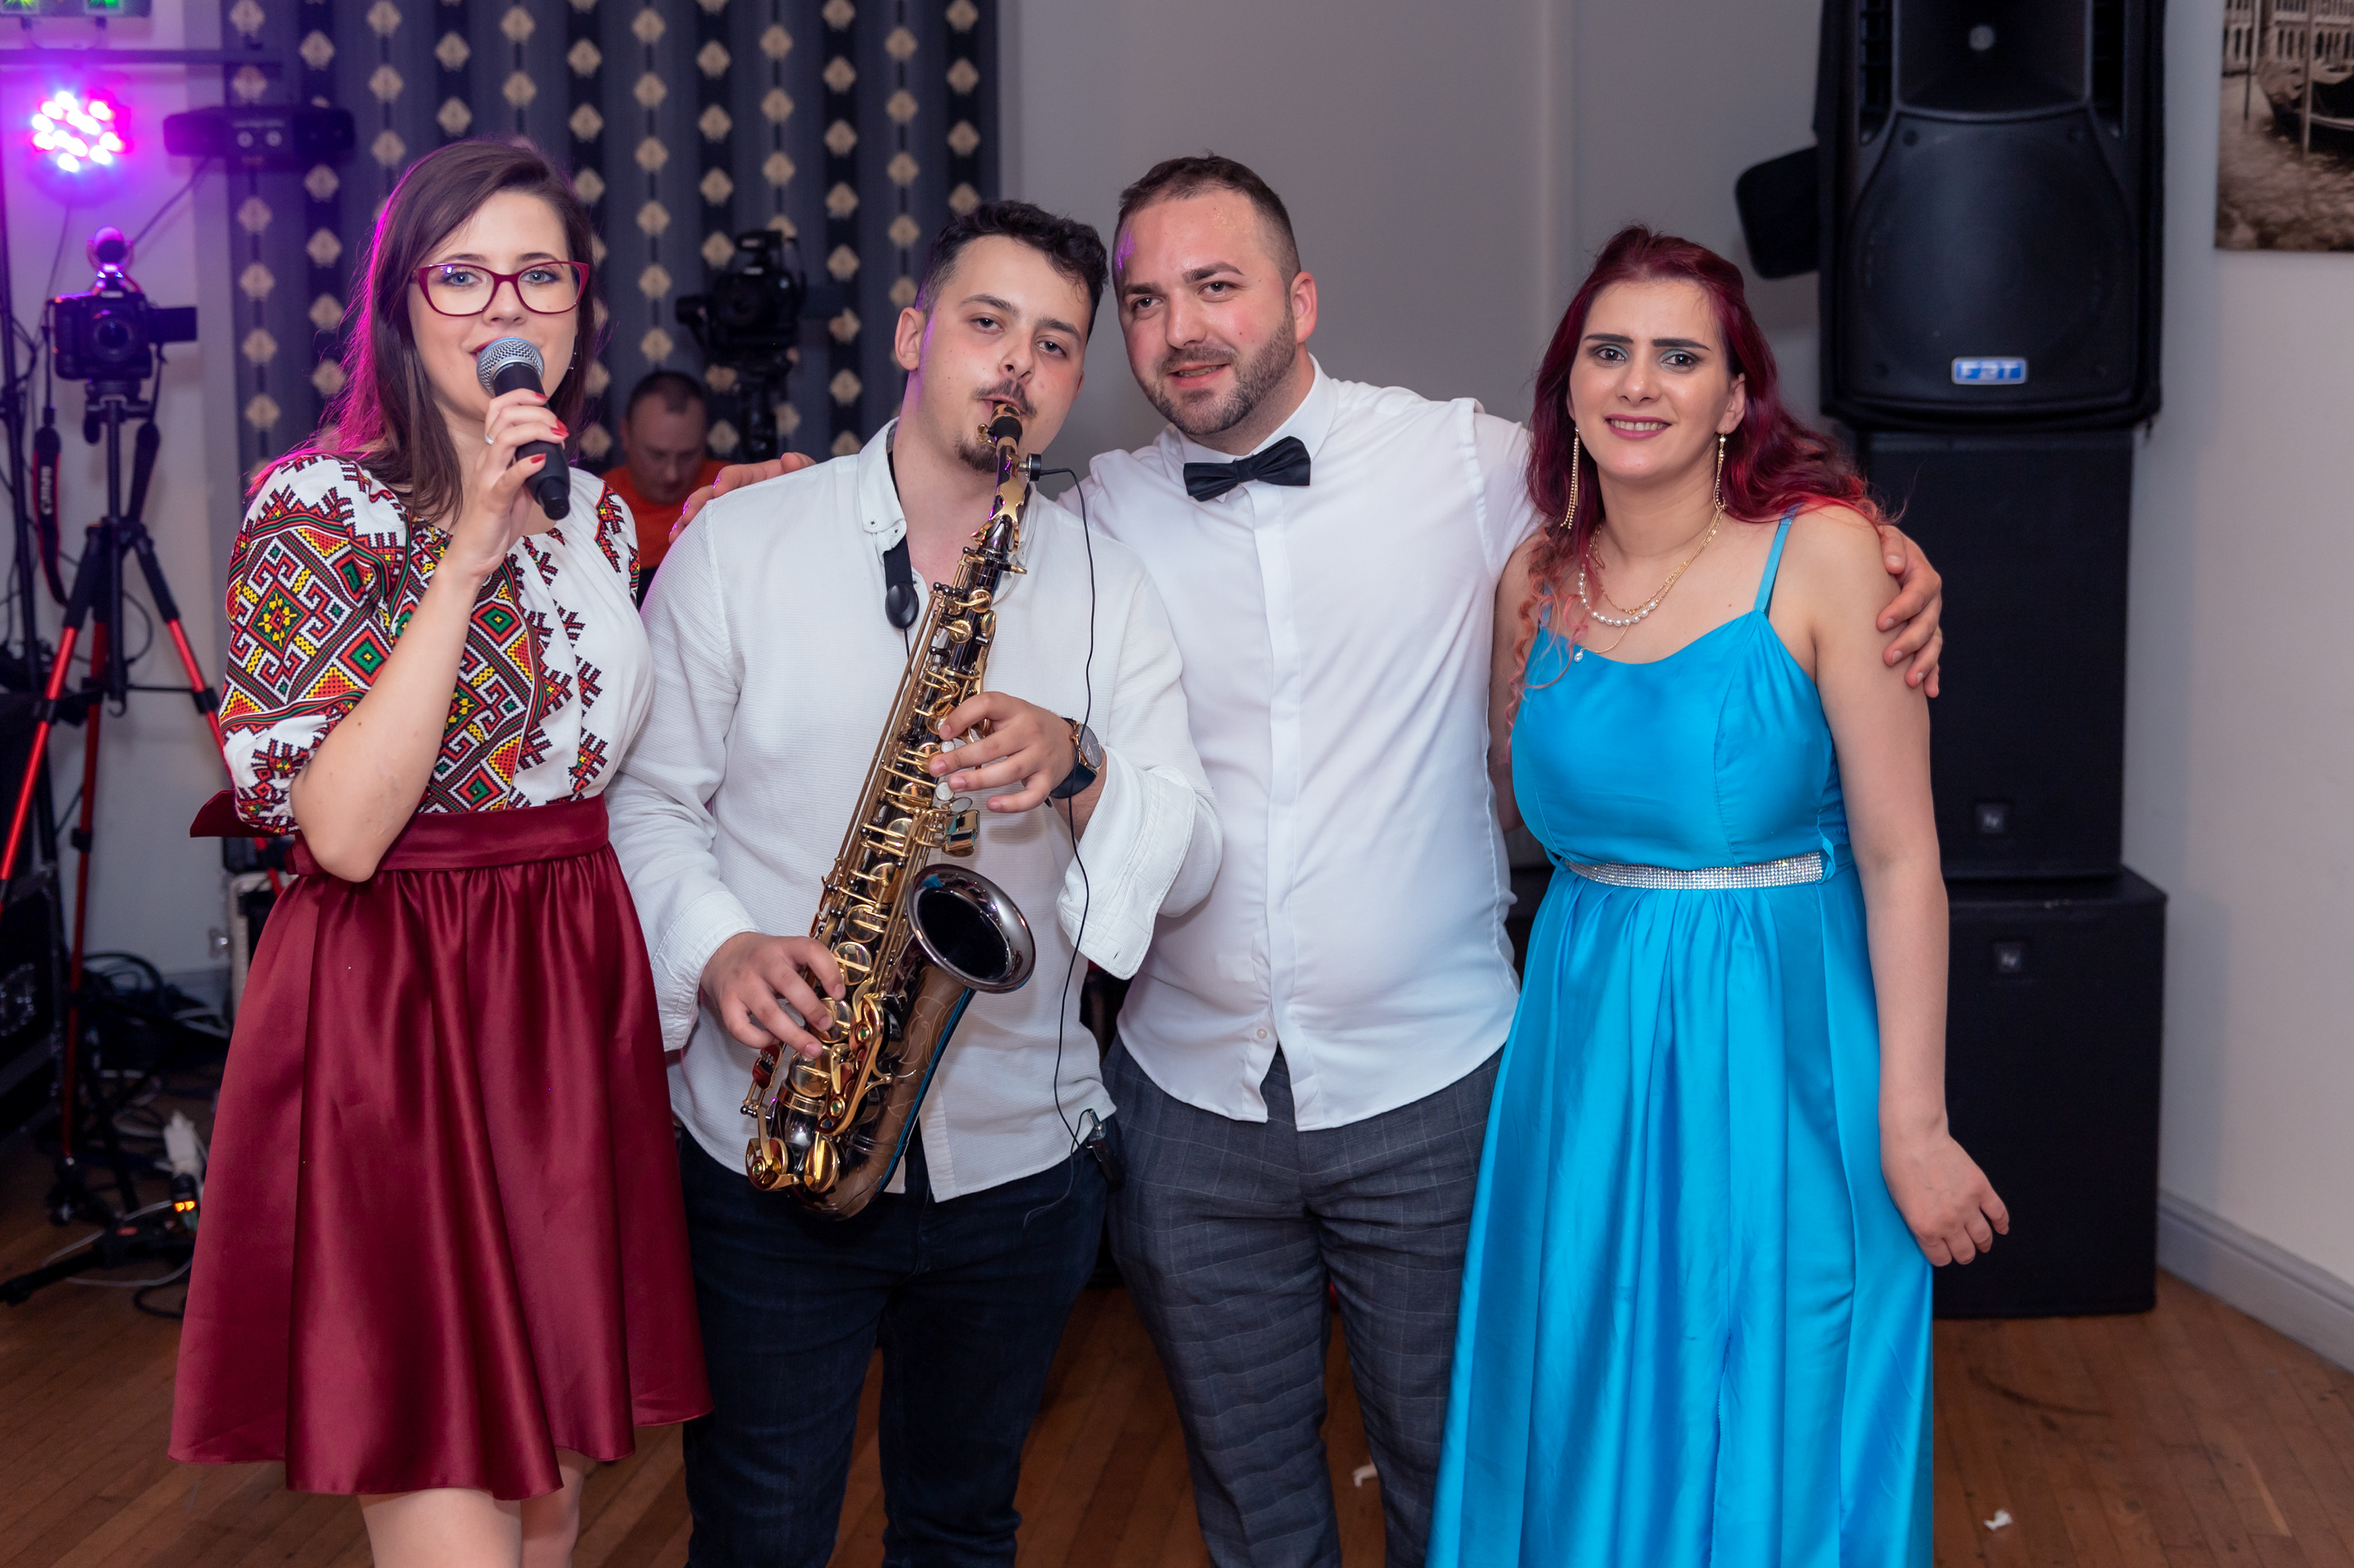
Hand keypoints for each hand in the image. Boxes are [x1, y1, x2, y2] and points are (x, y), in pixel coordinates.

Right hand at [445, 388, 565, 581]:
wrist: (474, 553)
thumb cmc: (494, 522)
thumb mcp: (516, 490)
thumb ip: (527, 472)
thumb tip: (548, 457)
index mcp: (491, 456)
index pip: (497, 412)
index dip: (520, 398)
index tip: (544, 400)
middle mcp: (486, 462)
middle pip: (502, 417)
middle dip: (535, 412)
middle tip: (558, 423)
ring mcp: (487, 479)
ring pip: (503, 440)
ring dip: (535, 431)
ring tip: (557, 435)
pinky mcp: (492, 500)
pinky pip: (508, 478)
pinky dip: (526, 465)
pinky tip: (542, 460)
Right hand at [672, 451, 820, 539]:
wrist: (808, 511)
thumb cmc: (806, 490)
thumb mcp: (808, 476)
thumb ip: (802, 466)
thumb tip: (789, 459)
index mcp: (754, 477)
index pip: (734, 475)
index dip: (725, 481)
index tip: (719, 491)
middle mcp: (737, 492)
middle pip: (710, 494)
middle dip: (697, 504)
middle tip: (688, 517)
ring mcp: (730, 510)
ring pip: (702, 513)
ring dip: (687, 521)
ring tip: (676, 535)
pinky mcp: (728, 527)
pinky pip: (705, 529)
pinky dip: (690, 534)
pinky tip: (677, 543)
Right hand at [700, 931, 845, 1058]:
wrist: (721, 952)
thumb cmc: (760, 958)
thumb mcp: (786, 951)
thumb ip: (807, 968)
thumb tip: (835, 1000)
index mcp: (783, 947)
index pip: (810, 951)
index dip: (829, 972)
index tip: (839, 994)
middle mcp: (762, 963)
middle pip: (789, 986)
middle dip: (812, 1009)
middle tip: (826, 1024)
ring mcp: (742, 984)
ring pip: (769, 1013)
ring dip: (793, 1034)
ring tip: (811, 1047)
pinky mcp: (727, 1003)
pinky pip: (742, 1029)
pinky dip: (759, 1040)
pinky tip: (772, 1039)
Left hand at [926, 692, 1077, 812]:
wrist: (1066, 742)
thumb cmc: (1030, 727)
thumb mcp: (1008, 712)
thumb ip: (981, 719)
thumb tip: (946, 736)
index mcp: (1016, 709)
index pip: (988, 704)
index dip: (962, 717)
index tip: (944, 733)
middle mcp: (1030, 732)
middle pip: (993, 746)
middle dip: (960, 758)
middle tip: (937, 767)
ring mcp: (1040, 757)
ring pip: (1009, 771)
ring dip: (979, 780)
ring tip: (954, 784)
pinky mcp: (1047, 780)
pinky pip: (1031, 796)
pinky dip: (1012, 803)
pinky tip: (992, 804)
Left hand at [1872, 523, 1943, 696]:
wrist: (1878, 560)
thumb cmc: (1877, 549)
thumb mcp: (1884, 538)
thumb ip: (1890, 545)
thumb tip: (1894, 566)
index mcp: (1922, 576)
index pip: (1919, 593)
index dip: (1902, 608)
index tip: (1880, 623)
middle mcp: (1930, 601)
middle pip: (1927, 623)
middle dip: (1910, 642)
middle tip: (1888, 658)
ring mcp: (1929, 620)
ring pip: (1933, 643)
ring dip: (1923, 663)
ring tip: (1908, 682)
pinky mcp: (1924, 636)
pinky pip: (1933, 657)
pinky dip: (1932, 674)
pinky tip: (1929, 692)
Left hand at [1882, 1125, 2008, 1264]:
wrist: (1915, 1138)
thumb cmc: (1899, 1166)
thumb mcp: (1899, 1203)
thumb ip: (1918, 1224)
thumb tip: (1932, 1235)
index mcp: (1925, 1229)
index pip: (1942, 1259)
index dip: (1942, 1256)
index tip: (1943, 1251)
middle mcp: (1949, 1223)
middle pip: (1965, 1252)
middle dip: (1963, 1253)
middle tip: (1963, 1248)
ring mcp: (1968, 1206)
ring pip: (1984, 1238)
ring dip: (1983, 1243)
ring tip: (1982, 1242)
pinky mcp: (1981, 1189)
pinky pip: (1999, 1214)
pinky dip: (2002, 1223)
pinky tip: (2000, 1228)